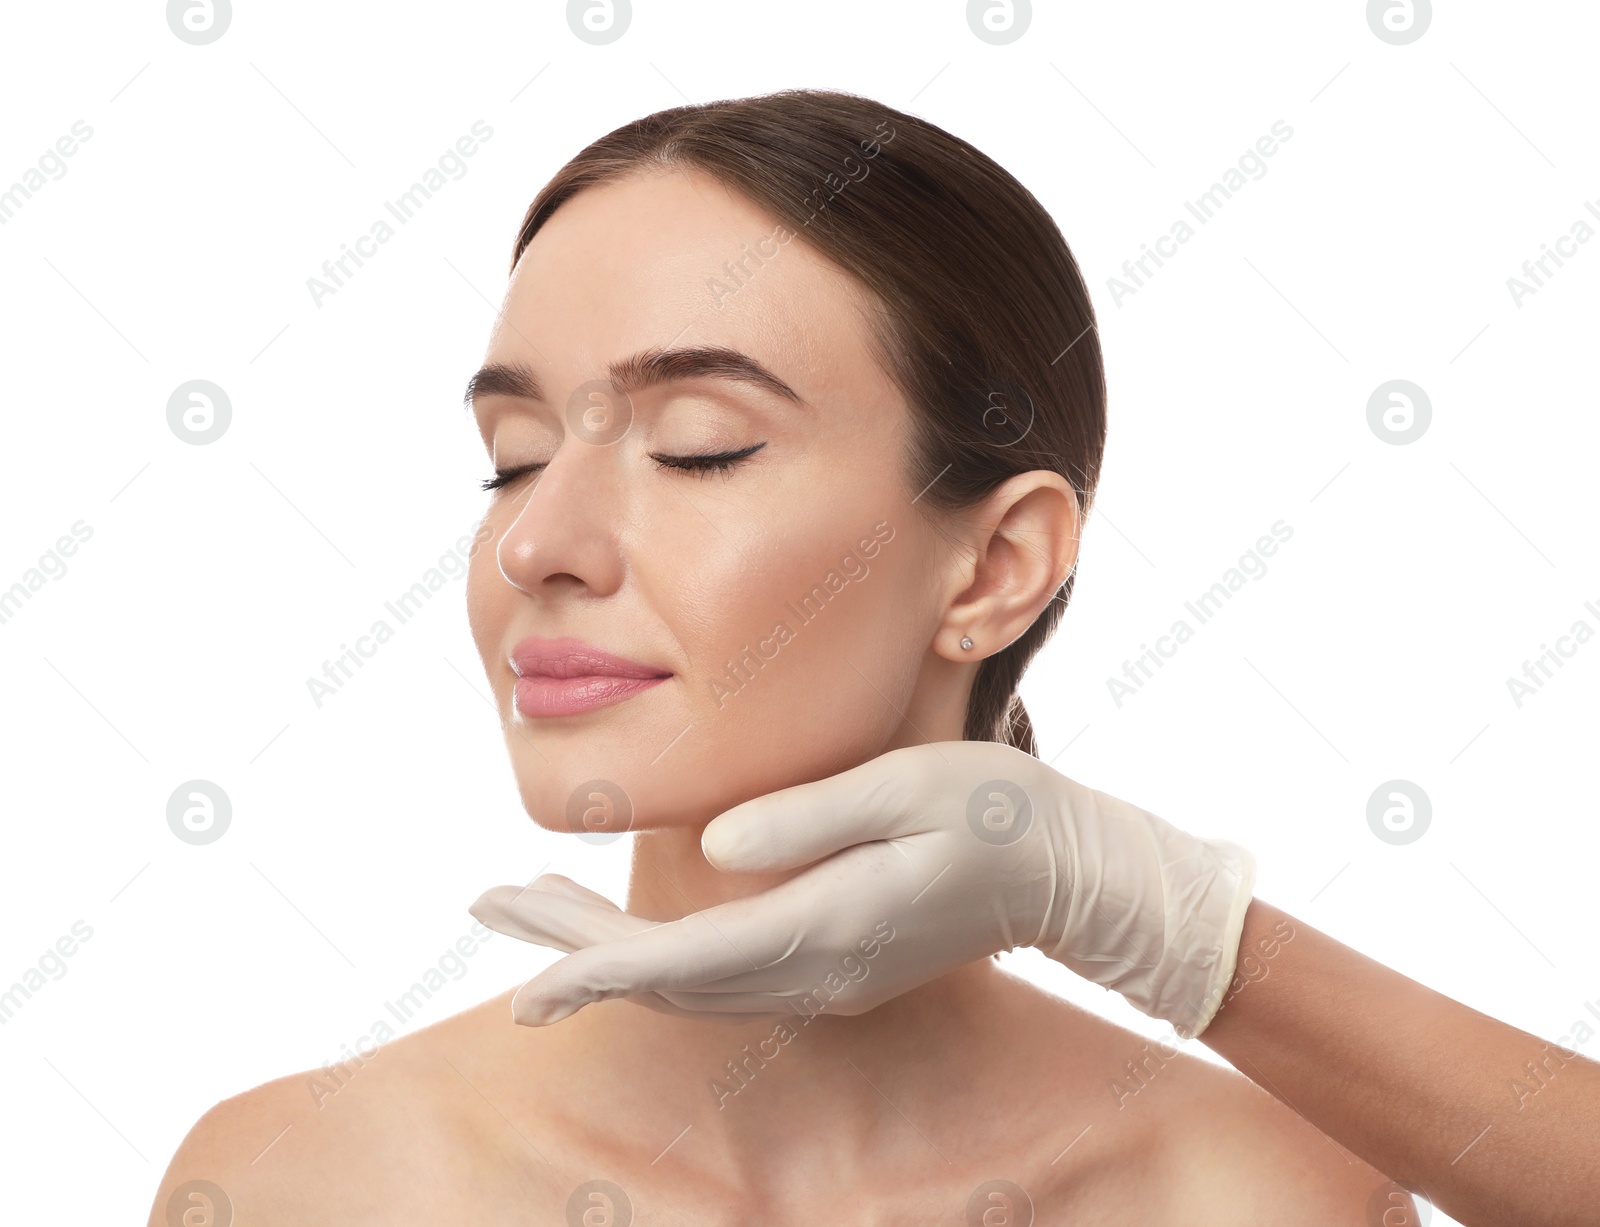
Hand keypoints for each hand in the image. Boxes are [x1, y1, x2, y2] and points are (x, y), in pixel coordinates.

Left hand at [469, 740, 1254, 1036]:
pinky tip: (625, 925)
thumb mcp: (911, 788)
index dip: (597, 969)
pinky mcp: (836, 963)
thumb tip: (712, 850)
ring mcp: (828, 977)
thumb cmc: (1000, 813)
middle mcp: (818, 971)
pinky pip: (723, 973)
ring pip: (689, 981)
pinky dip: (657, 953)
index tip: (524, 981)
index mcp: (829, 927)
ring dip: (607, 949)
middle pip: (668, 979)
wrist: (1076, 873)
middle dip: (574, 946)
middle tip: (489, 904)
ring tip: (531, 908)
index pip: (686, 964)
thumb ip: (809, 820)